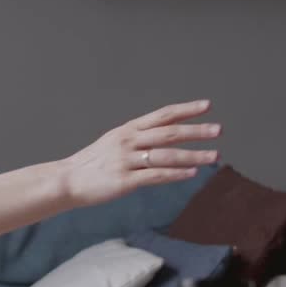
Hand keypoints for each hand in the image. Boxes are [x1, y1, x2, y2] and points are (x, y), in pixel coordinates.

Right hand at [61, 98, 221, 207]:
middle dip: (196, 131)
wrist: (67, 180)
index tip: (207, 105)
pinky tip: (192, 173)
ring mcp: (126, 161)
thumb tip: (166, 139)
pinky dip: (176, 174)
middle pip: (168, 133)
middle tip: (218, 129)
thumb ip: (138, 139)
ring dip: (193, 155)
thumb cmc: (93, 163)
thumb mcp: (114, 143)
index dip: (185, 109)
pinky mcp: (124, 180)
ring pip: (166, 155)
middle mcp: (128, 141)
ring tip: (215, 156)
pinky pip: (155, 176)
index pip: (162, 115)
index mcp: (128, 130)